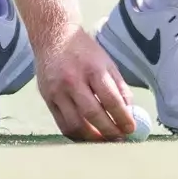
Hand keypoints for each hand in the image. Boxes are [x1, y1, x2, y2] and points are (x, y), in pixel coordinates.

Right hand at [34, 27, 135, 141]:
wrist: (53, 36)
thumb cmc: (84, 51)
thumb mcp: (107, 63)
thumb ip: (119, 88)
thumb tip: (129, 113)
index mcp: (93, 69)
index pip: (110, 99)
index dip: (122, 118)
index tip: (130, 129)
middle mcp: (73, 80)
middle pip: (92, 114)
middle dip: (108, 131)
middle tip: (119, 139)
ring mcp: (57, 91)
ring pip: (75, 124)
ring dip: (91, 138)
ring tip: (103, 142)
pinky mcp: (46, 99)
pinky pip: (61, 124)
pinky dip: (76, 135)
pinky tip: (86, 137)